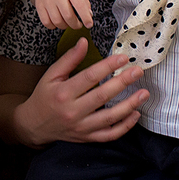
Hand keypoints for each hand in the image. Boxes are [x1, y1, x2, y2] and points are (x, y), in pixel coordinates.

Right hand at [15, 38, 147, 147]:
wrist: (34, 125)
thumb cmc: (44, 97)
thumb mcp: (51, 75)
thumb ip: (69, 59)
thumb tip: (84, 42)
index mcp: (63, 93)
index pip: (90, 77)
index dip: (108, 66)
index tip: (123, 58)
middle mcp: (72, 111)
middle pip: (102, 95)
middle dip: (123, 82)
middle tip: (138, 71)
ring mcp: (81, 127)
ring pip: (109, 117)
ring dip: (129, 105)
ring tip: (144, 93)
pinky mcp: (87, 138)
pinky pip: (109, 135)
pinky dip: (124, 126)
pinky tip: (135, 114)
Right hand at [29, 0, 93, 29]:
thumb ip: (84, 2)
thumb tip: (88, 16)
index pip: (80, 6)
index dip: (86, 18)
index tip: (89, 24)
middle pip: (68, 17)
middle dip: (76, 25)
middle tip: (78, 24)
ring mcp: (47, 0)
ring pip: (57, 21)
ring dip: (65, 26)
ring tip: (67, 22)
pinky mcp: (39, 6)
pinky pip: (46, 22)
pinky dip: (53, 26)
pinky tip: (57, 21)